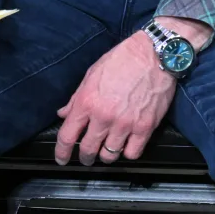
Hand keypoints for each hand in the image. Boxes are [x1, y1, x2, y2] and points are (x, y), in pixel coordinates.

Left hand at [54, 17, 210, 165]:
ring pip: (109, 156)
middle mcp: (104, 116)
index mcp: (87, 101)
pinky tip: (126, 145)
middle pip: (88, 150)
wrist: (153, 54)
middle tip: (86, 157)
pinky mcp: (145, 128)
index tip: (61, 159)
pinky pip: (132, 153)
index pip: (67, 136)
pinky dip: (127, 152)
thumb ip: (77, 98)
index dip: (61, 152)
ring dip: (106, 155)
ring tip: (107, 148)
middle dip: (84, 157)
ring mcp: (125, 124)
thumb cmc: (121, 60)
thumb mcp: (92, 74)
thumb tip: (64, 114)